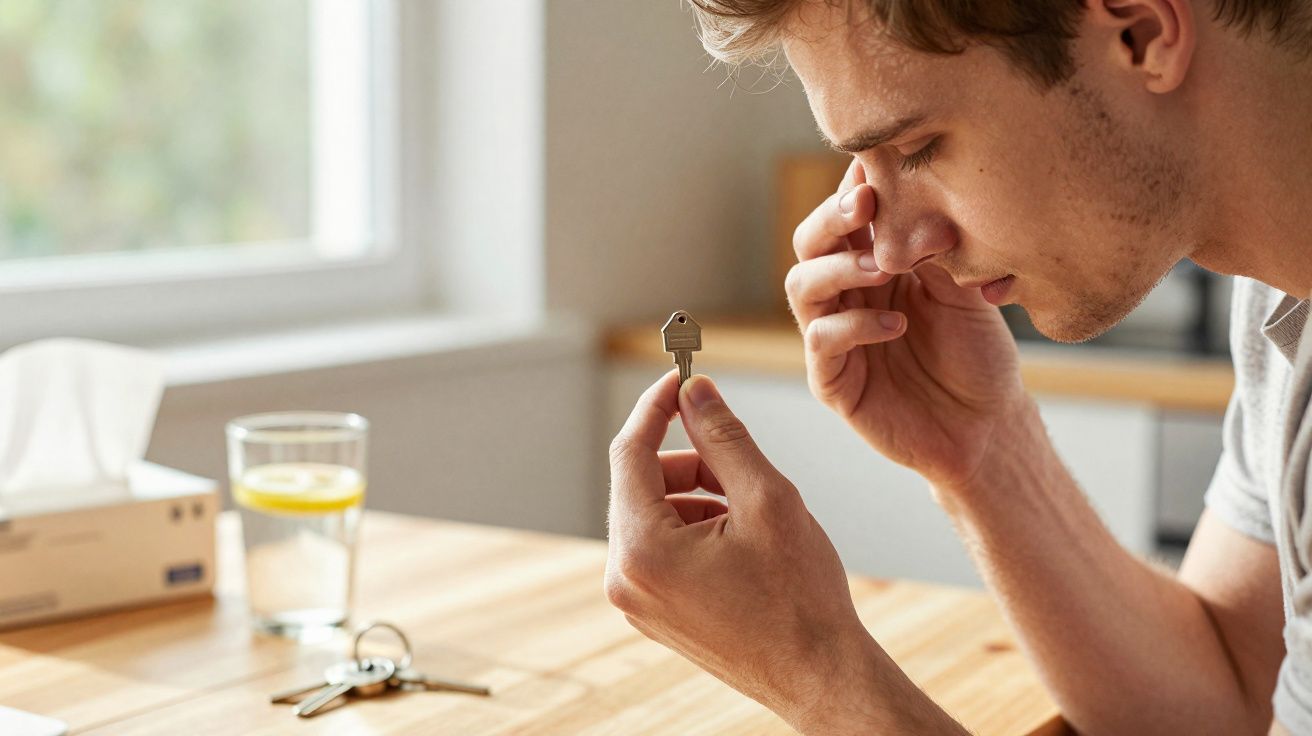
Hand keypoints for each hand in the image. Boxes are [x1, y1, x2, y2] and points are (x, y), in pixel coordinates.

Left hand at [605, 371, 961, 732]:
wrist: (820, 676)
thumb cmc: (800, 598)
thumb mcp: (767, 498)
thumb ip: (723, 437)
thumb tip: (694, 392)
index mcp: (643, 549)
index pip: (629, 453)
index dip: (655, 407)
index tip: (680, 379)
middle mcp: (626, 578)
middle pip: (639, 483)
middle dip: (687, 459)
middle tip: (737, 457)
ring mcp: (637, 601)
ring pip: (652, 514)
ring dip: (695, 493)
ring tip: (749, 507)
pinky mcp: (655, 612)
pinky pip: (660, 547)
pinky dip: (693, 526)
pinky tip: (741, 537)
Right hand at [785, 158, 1029, 489]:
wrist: (989, 426)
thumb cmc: (978, 353)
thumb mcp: (963, 288)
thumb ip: (933, 249)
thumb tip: (911, 200)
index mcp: (874, 262)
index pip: (849, 215)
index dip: (854, 187)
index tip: (875, 167)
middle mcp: (845, 293)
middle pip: (810, 241)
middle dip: (832, 217)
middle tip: (865, 205)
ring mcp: (833, 335)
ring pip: (801, 285)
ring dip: (837, 268)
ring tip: (884, 270)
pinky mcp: (831, 380)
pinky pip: (821, 341)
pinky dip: (852, 325)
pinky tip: (895, 326)